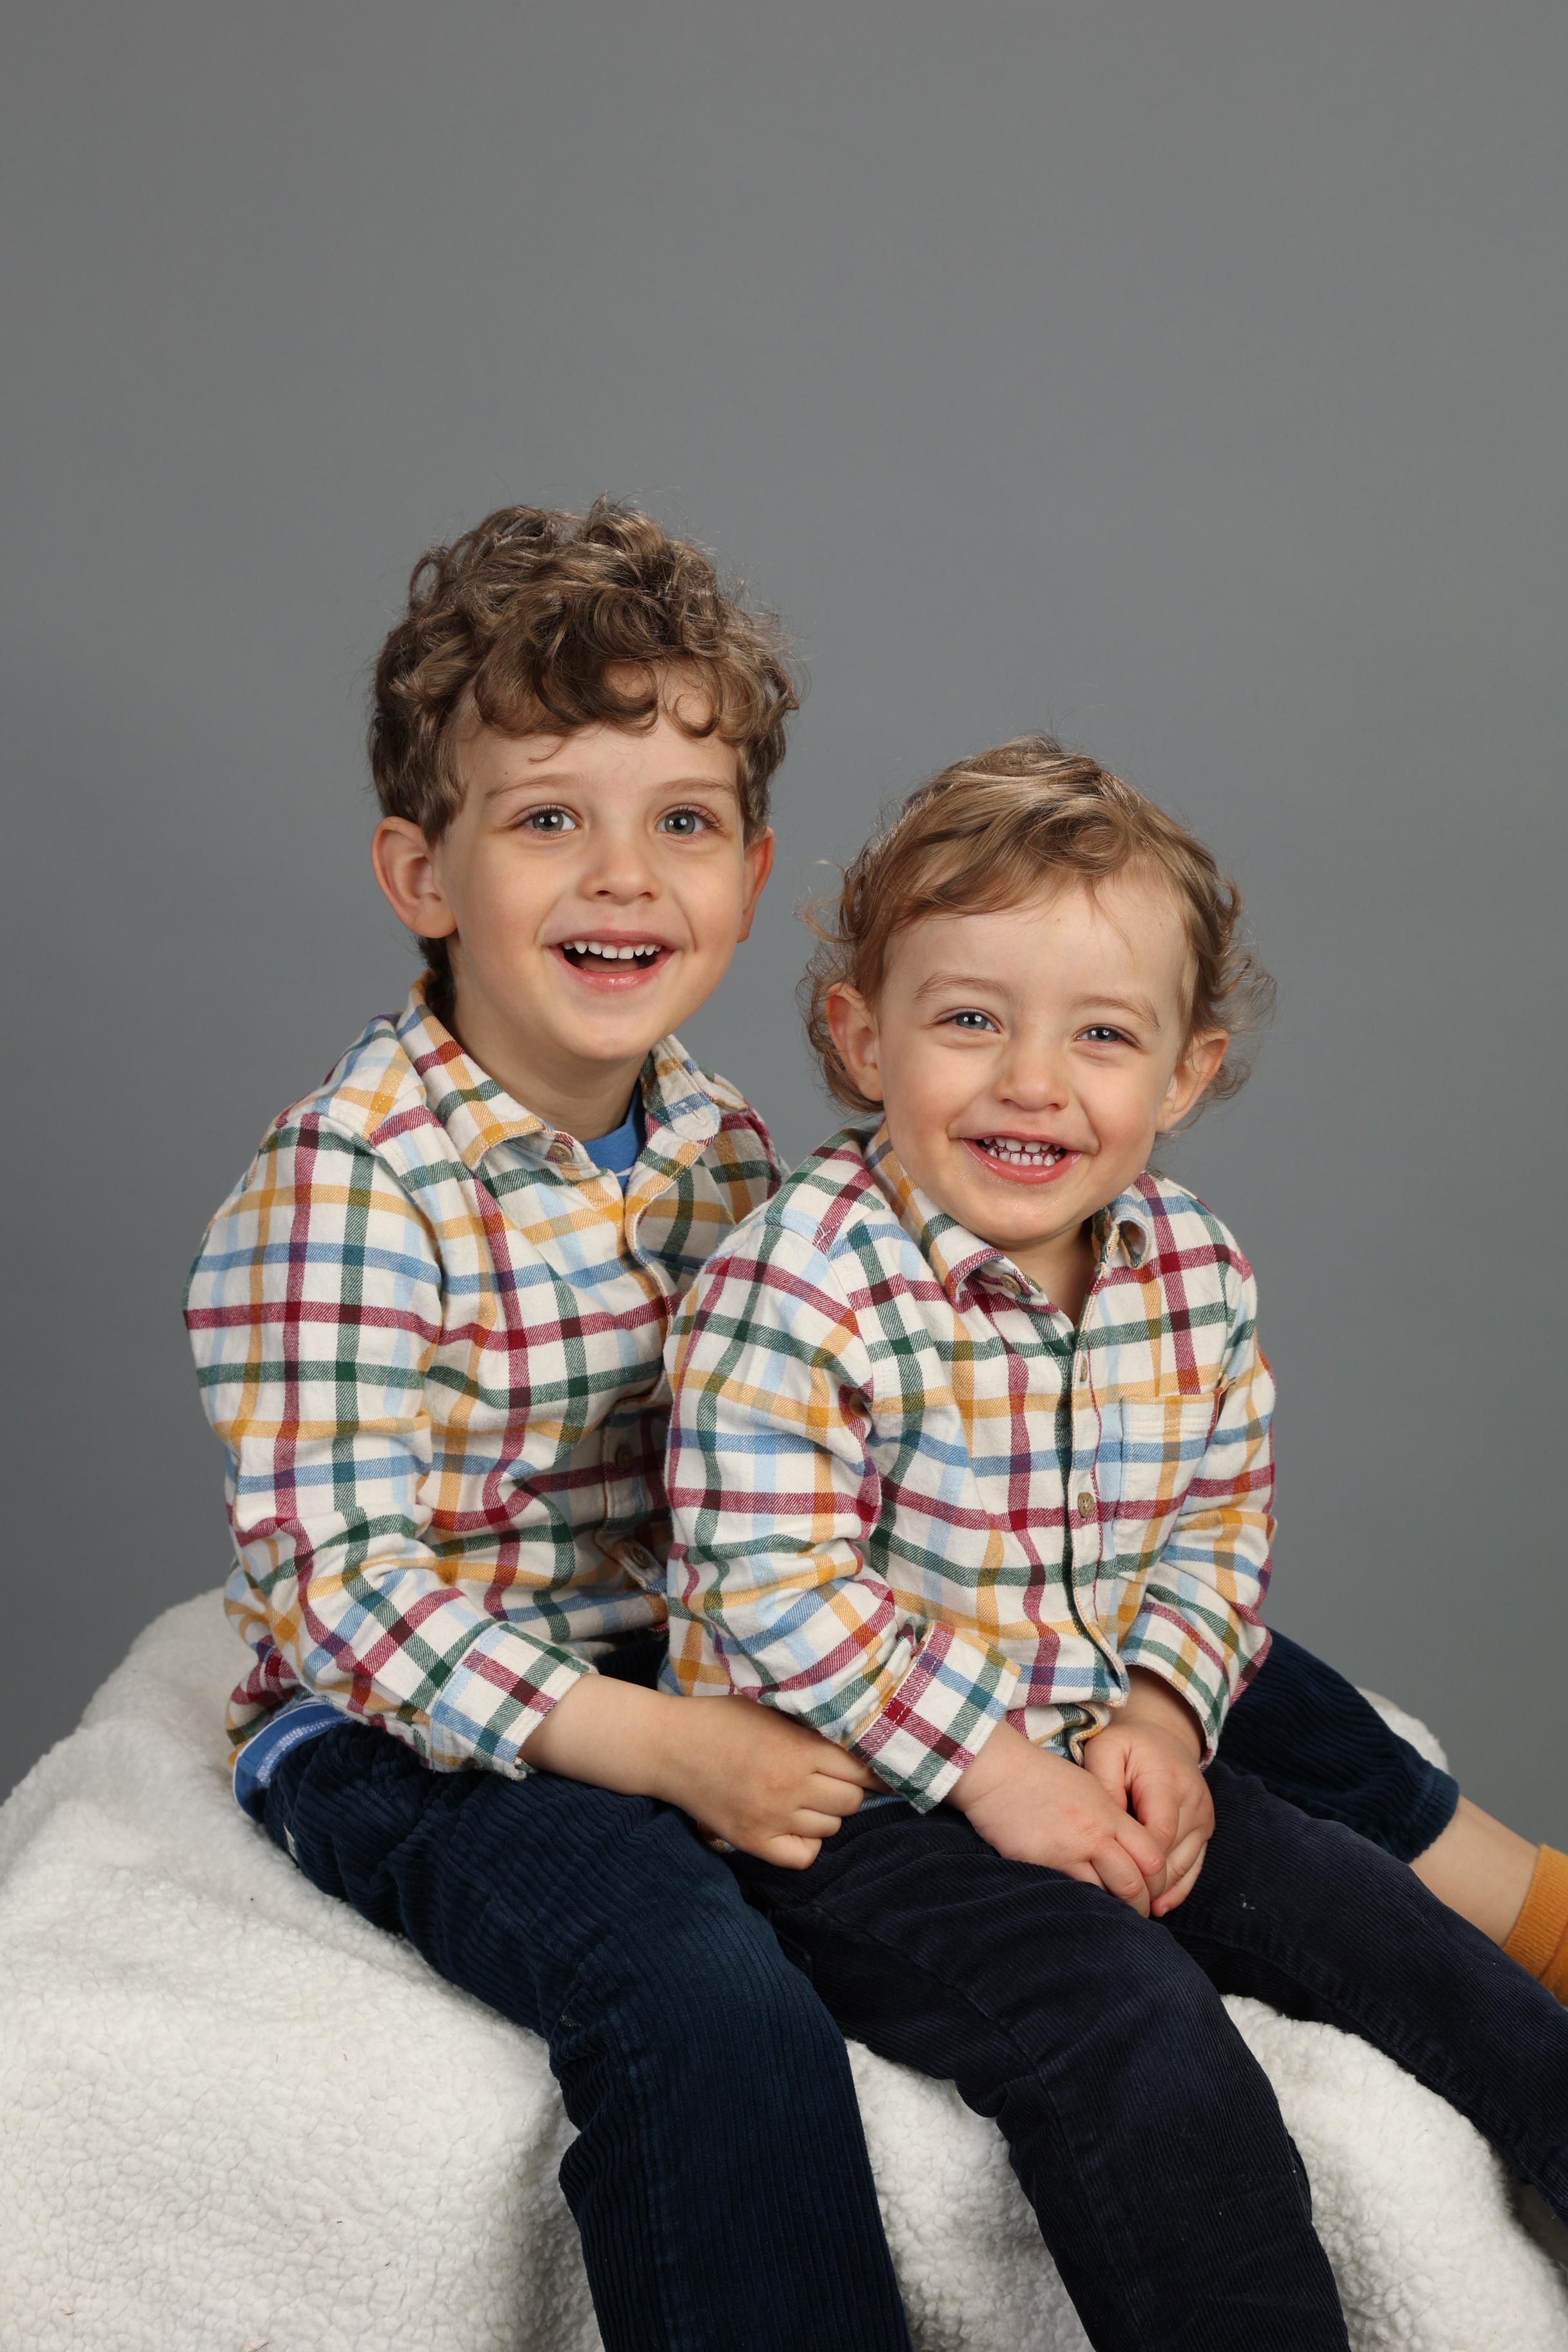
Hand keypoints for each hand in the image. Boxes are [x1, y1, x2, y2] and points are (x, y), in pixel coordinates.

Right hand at [651, 1697, 881, 1868]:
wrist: (668, 1747)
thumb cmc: (721, 1720)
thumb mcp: (771, 1710)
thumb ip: (810, 1727)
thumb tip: (855, 1738)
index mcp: (797, 1750)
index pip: (859, 1770)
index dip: (871, 1769)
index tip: (875, 1769)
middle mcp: (789, 1787)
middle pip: (851, 1802)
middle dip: (847, 1790)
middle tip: (831, 1779)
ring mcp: (771, 1819)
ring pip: (830, 1828)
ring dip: (826, 1813)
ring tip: (807, 1796)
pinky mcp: (752, 1842)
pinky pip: (803, 1856)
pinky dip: (807, 1843)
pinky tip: (795, 1824)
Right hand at [945, 1720, 1169, 1914]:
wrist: (998, 1772)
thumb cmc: (1041, 1776)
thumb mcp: (1088, 1788)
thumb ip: (1112, 1819)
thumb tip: (1128, 1851)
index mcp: (1109, 1813)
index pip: (1152, 1856)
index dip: (1159, 1880)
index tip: (1153, 1889)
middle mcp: (1094, 1835)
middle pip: (1135, 1883)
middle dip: (1142, 1904)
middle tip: (1138, 1912)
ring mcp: (1069, 1851)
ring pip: (1107, 1895)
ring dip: (1115, 1910)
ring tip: (1114, 1917)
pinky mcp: (1044, 1864)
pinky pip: (1074, 1895)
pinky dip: (1086, 1906)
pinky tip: (1085, 1909)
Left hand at [1082, 1671, 1213, 1915]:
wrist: (1164, 1736)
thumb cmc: (1127, 1745)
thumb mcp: (1105, 1749)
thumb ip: (1103, 1783)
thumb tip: (1104, 1827)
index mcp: (1168, 1782)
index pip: (1158, 1834)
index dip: (1135, 1859)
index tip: (1107, 1873)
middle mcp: (1194, 1803)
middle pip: (1171, 1856)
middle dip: (1143, 1880)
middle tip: (1112, 1900)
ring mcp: (1204, 1819)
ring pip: (1183, 1868)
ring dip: (1158, 1889)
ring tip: (1128, 1907)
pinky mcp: (1205, 1831)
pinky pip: (1195, 1868)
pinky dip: (1176, 1889)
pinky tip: (1158, 1905)